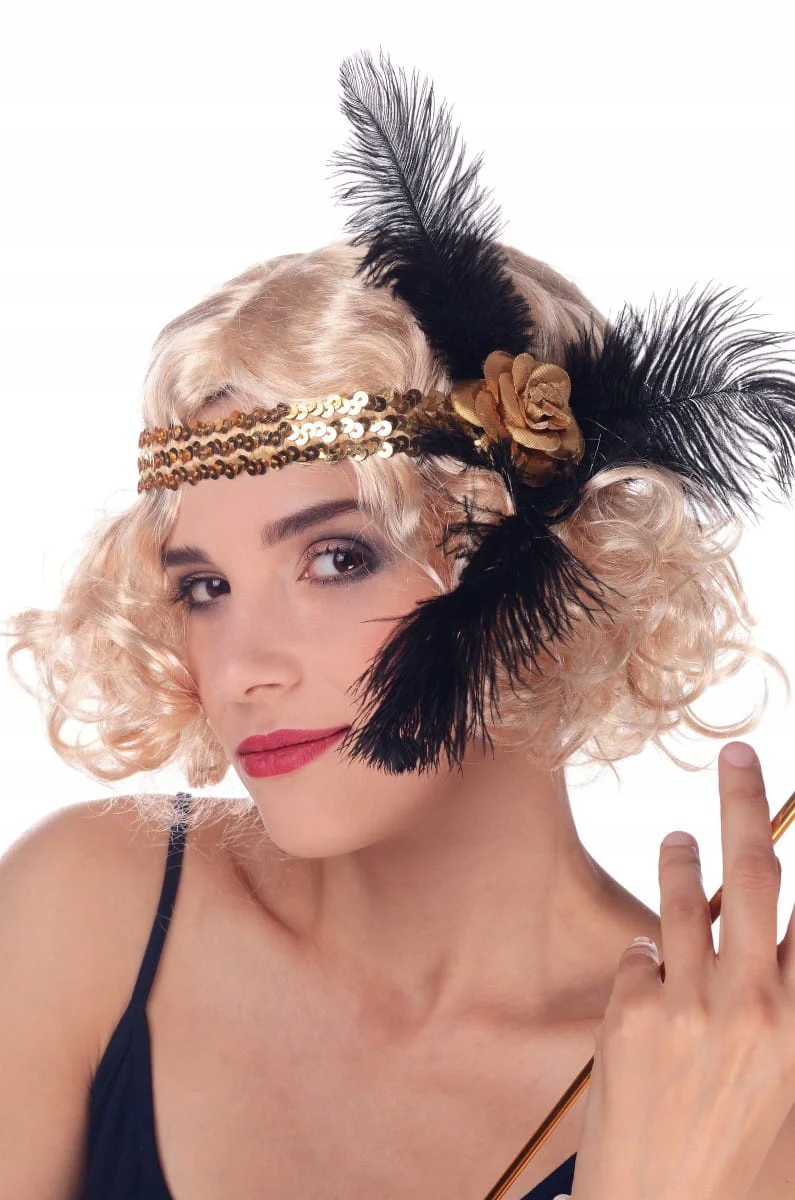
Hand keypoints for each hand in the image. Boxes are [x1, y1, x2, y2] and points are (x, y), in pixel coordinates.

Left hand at [570, 742, 794, 1199]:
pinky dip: (646, 960)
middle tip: (735, 754)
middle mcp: (749, 1007)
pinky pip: (638, 962)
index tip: (787, 817)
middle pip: (749, 878)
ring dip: (678, 861)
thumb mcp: (785, 1092)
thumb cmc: (741, 1169)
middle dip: (743, 804)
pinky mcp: (629, 1017)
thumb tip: (773, 942)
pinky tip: (651, 971)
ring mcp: (685, 1007)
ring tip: (677, 837)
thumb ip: (781, 1013)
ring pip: (681, 904)